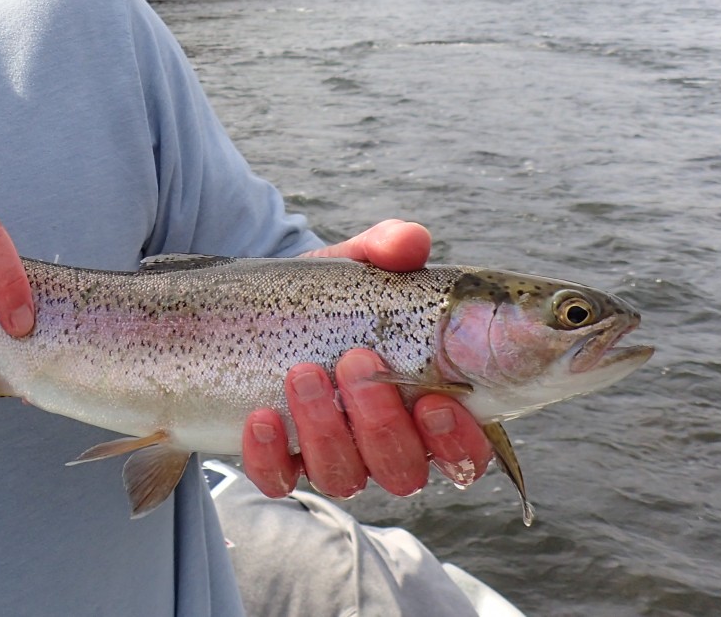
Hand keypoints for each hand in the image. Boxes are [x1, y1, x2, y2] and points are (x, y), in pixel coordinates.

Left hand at [239, 219, 492, 498]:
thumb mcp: (357, 269)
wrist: (255, 310)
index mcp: (425, 406)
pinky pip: (279, 480)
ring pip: (344, 476)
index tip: (436, 401)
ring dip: (326, 429)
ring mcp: (333, 456)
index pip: (465, 451)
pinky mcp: (279, 462)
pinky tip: (261, 417)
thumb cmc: (331, 298)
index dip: (457, 440)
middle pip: (403, 470)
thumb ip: (387, 251)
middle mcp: (385, 444)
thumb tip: (410, 241)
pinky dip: (270, 456)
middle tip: (356, 359)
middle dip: (381, 420)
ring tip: (304, 372)